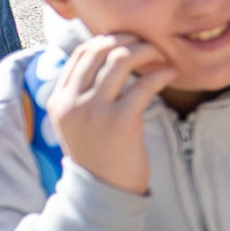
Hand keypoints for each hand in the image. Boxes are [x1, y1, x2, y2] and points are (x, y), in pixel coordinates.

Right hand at [45, 32, 167, 194]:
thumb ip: (83, 91)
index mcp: (58, 99)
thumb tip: (108, 55)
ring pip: (121, 59)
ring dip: (146, 51)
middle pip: (101, 49)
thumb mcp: (77, 121)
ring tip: (161, 57)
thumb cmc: (97, 153)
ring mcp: (94, 111)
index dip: (108, 39)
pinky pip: (143, 84)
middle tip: (149, 45)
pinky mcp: (120, 122)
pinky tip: (170, 73)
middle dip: (129, 40)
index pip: (81, 52)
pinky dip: (161, 73)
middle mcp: (71, 102)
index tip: (129, 41)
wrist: (102, 191)